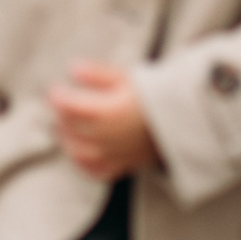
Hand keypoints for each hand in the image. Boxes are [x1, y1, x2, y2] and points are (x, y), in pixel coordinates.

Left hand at [48, 61, 159, 180]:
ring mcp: (115, 154)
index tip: (54, 90)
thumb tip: (73, 68)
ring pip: (79, 152)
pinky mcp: (126, 164)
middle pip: (71, 129)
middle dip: (61, 117)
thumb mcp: (126, 77)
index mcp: (106, 112)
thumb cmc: (155, 93)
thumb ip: (97, 74)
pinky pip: (98, 171)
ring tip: (64, 128)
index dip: (58, 98)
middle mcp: (106, 136)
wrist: (186, 118)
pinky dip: (83, 165)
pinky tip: (78, 155)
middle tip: (59, 106)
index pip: (69, 107)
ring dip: (67, 140)